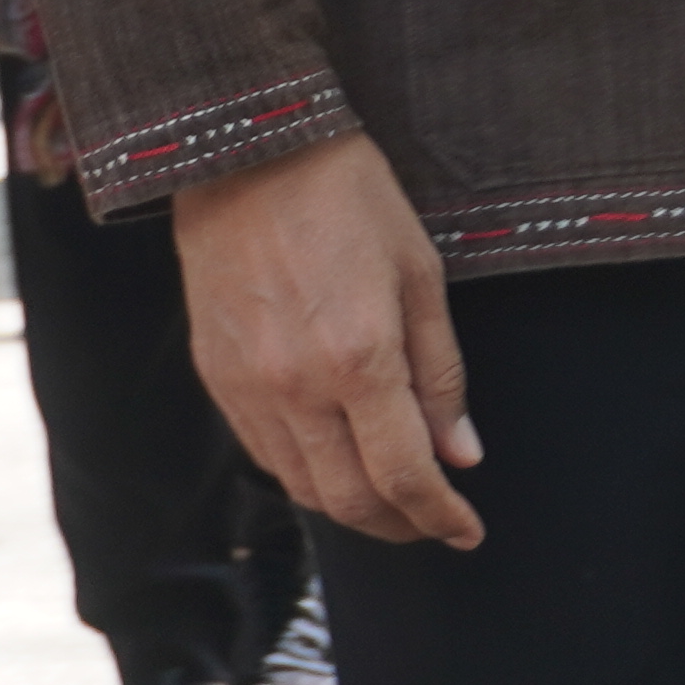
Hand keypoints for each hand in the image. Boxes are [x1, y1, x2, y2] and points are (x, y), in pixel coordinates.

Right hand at [176, 133, 484, 546]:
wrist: (250, 154)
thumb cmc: (349, 199)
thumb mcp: (420, 275)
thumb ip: (440, 374)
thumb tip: (461, 453)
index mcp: (358, 360)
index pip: (404, 474)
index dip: (440, 515)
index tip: (468, 530)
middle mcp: (296, 389)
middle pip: (350, 499)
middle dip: (401, 525)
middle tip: (436, 524)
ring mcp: (248, 388)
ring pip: (303, 488)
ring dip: (354, 509)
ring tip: (394, 502)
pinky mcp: (217, 378)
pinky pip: (265, 454)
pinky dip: (307, 476)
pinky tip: (338, 464)